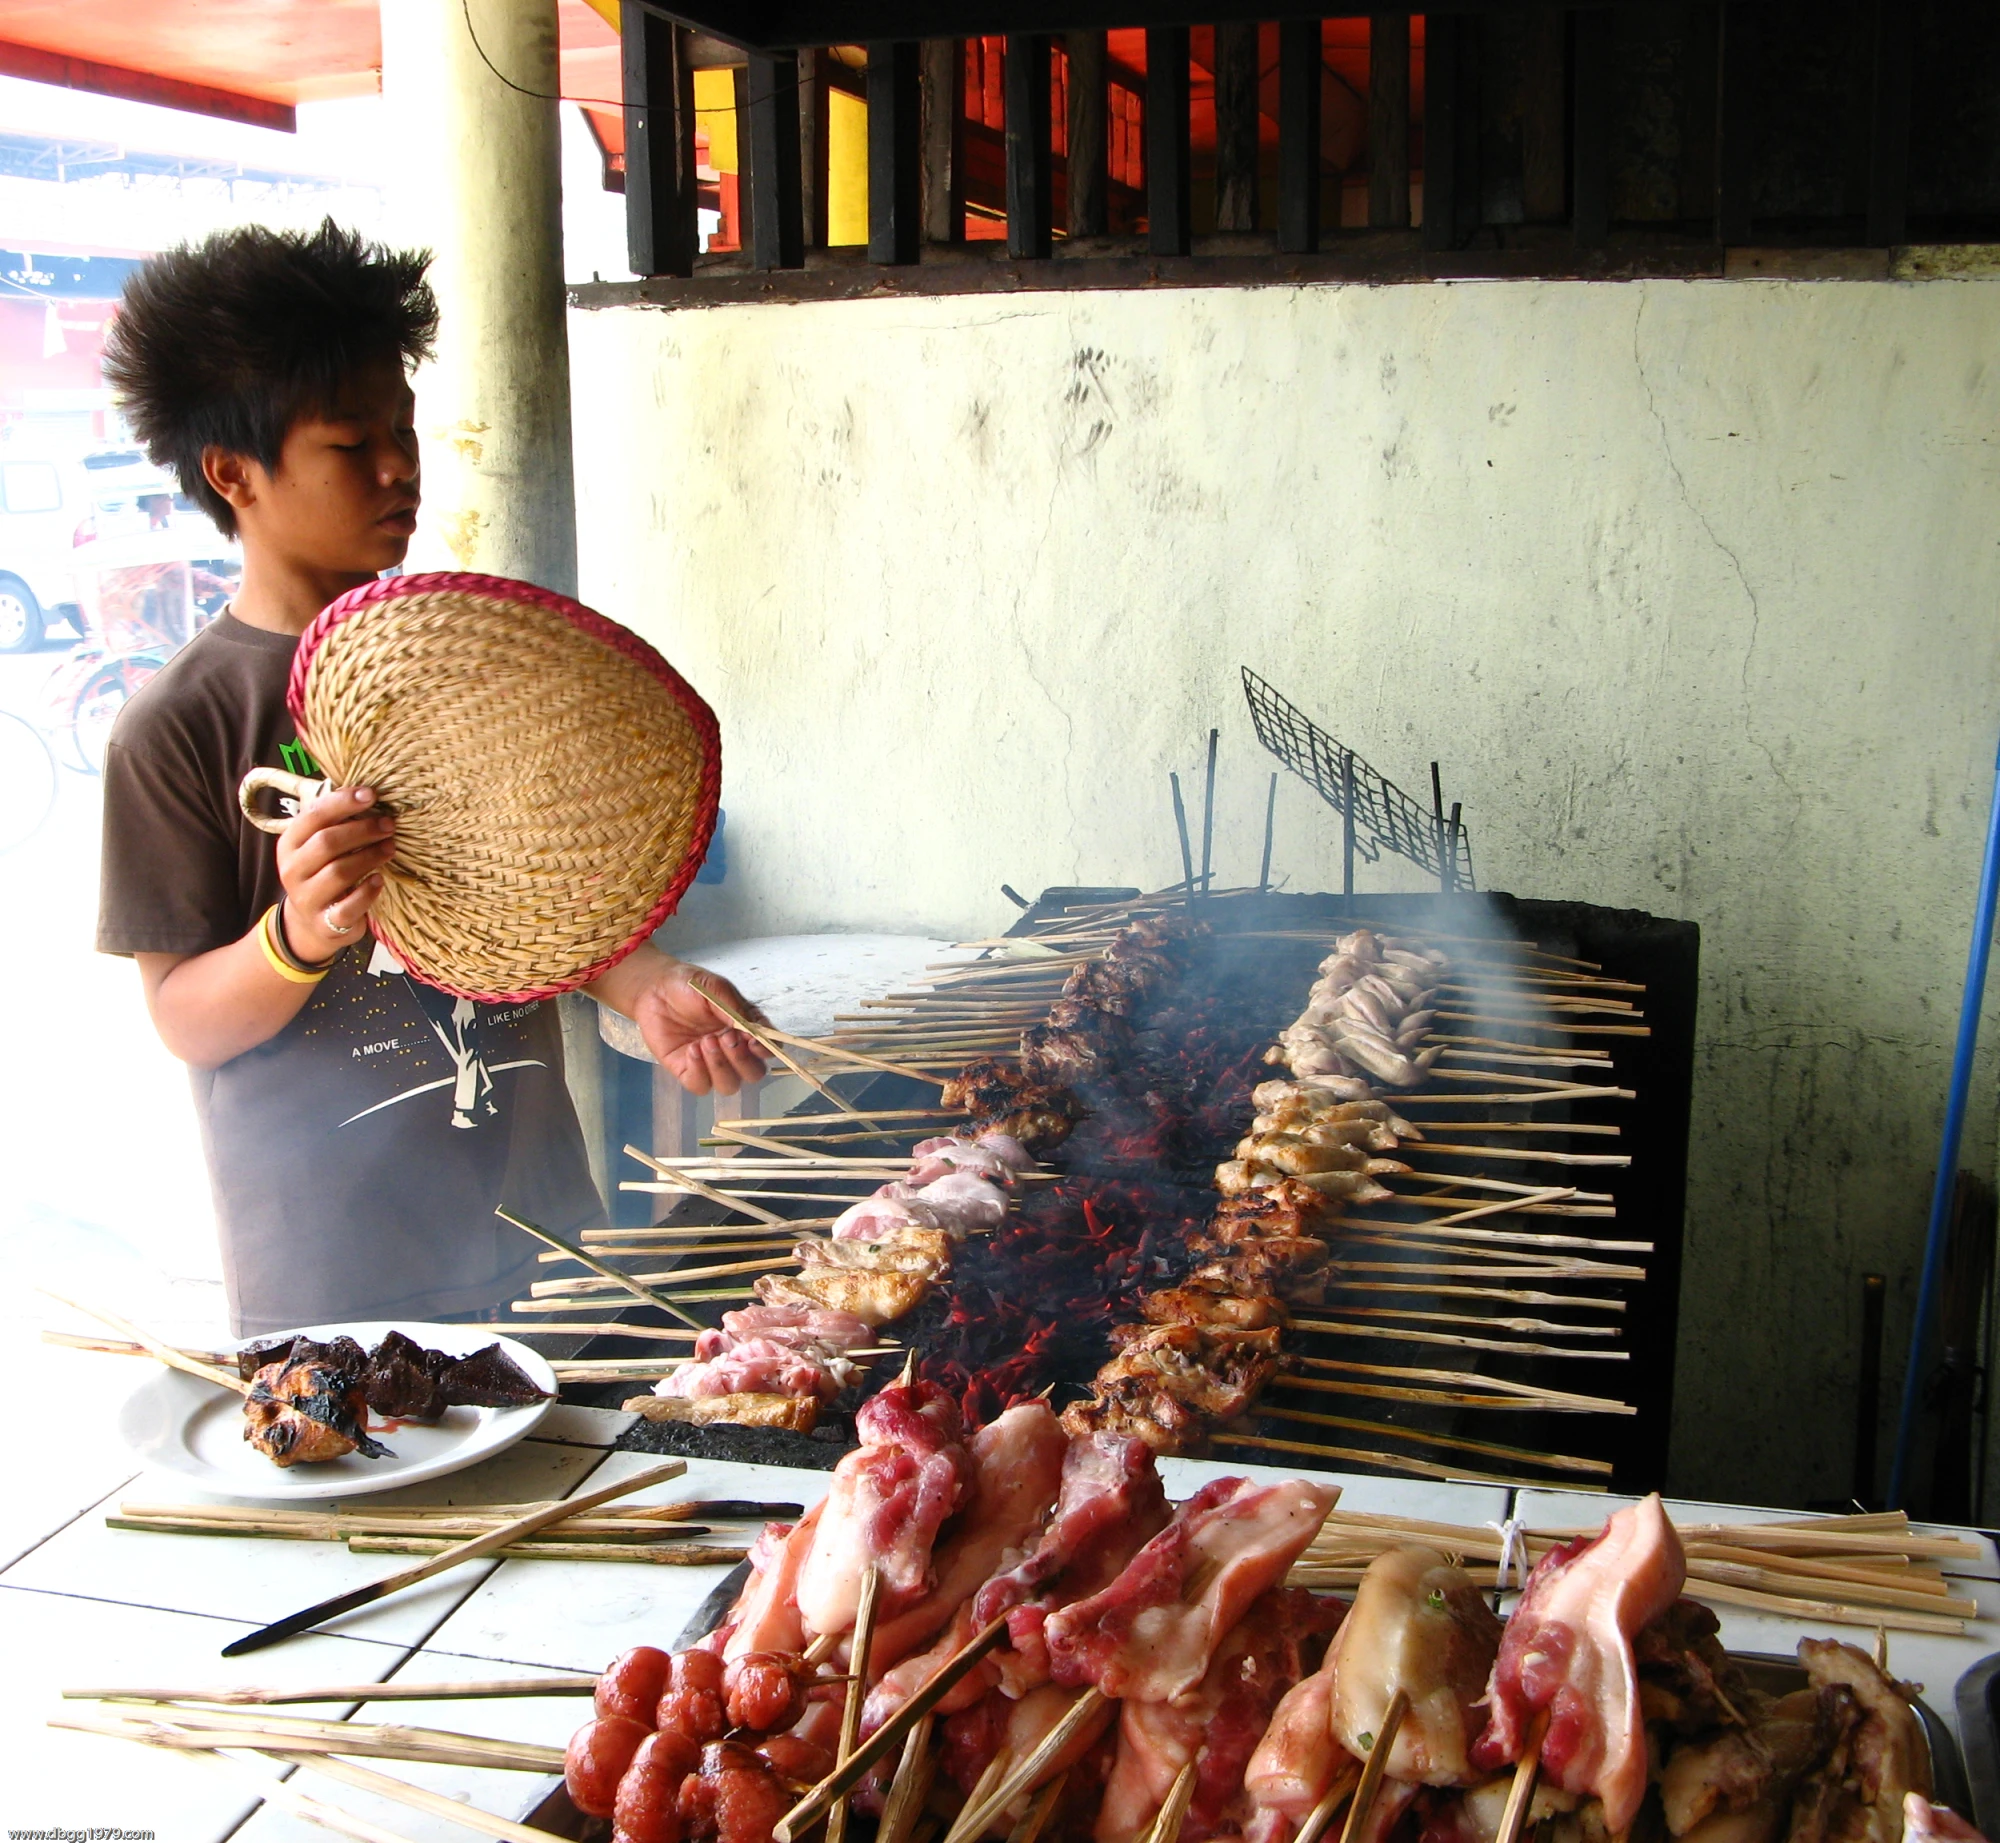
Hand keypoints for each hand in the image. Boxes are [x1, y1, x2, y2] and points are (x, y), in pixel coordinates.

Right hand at [274, 785, 394, 962]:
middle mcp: (293, 869)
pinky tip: (380, 880)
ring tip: (390, 848)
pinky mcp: (325, 922)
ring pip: (339, 872)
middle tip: (389, 825)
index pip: (313, 816)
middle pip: (327, 842)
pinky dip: (367, 892)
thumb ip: (335, 825)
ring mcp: (307, 897)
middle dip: (362, 830)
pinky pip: (348, 906)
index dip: (342, 803)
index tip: (371, 795)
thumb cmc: (322, 873)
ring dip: (370, 856)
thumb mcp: (318, 848)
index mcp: (289, 844)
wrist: (311, 923)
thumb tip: (368, 795)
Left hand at [629, 964, 771, 1095]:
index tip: (752, 1041)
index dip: (766, 1050)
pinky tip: (691, 1050)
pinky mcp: (687, 1070)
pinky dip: (699, 1072)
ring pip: (729, 1085)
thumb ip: (735, 1009)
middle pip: (753, 1073)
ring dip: (721, 1067)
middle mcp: (732, 1050)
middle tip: (725, 1038)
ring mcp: (711, 1063)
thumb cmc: (688, 985)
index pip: (768, 1049)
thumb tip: (752, 1031)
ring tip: (704, 1042)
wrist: (653, 988)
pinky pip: (700, 1085)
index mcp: (746, 1029)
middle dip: (742, 1060)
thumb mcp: (715, 989)